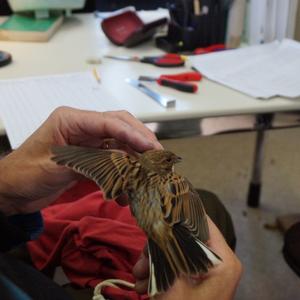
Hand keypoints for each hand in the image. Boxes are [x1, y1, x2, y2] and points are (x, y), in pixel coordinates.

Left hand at [0, 107, 161, 214]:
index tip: (151, 147)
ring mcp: (88, 141)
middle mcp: (83, 126)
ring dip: (135, 157)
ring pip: (120, 143)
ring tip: (150, 171)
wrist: (11, 190)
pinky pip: (113, 160)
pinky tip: (130, 186)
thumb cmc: (24, 174)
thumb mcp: (56, 166)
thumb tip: (123, 163)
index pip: (108, 122)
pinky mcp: (91, 157)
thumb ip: (90, 161)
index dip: (132, 133)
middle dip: (141, 139)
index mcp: (71, 119)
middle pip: (120, 126)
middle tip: (159, 155)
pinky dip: (124, 171)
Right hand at [133, 216, 241, 299]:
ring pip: (176, 252)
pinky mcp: (195, 280)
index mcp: (223, 261)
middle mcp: (217, 262)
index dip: (181, 216)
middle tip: (141, 262)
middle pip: (185, 239)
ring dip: (153, 263)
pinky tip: (144, 284)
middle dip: (158, 249)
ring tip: (139, 278)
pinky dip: (158, 272)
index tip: (160, 214)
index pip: (204, 223)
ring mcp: (206, 272)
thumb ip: (169, 251)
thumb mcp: (174, 283)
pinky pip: (175, 266)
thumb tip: (159, 226)